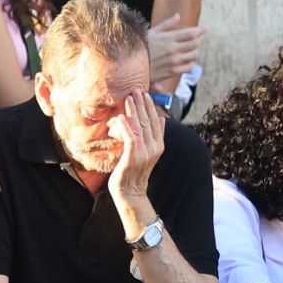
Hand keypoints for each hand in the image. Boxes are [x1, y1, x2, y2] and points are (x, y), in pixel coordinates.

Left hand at [107, 92, 165, 213]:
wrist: (130, 193)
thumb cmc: (134, 172)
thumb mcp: (147, 152)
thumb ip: (154, 136)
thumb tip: (162, 119)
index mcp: (158, 145)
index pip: (156, 121)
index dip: (151, 107)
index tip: (145, 94)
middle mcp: (153, 148)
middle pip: (148, 121)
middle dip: (142, 104)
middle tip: (137, 90)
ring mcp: (144, 153)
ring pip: (139, 126)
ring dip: (134, 110)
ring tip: (129, 97)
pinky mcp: (132, 157)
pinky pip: (130, 138)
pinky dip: (125, 126)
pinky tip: (120, 117)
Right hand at [145, 14, 205, 86]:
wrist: (130, 65)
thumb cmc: (140, 46)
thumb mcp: (151, 32)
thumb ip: (167, 25)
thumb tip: (178, 16)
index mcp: (168, 37)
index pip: (191, 33)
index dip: (200, 30)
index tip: (204, 28)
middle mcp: (173, 49)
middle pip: (195, 43)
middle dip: (199, 39)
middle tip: (199, 37)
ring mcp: (173, 61)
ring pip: (194, 55)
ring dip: (195, 51)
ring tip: (192, 50)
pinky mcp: (172, 71)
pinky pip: (188, 67)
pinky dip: (190, 63)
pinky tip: (187, 61)